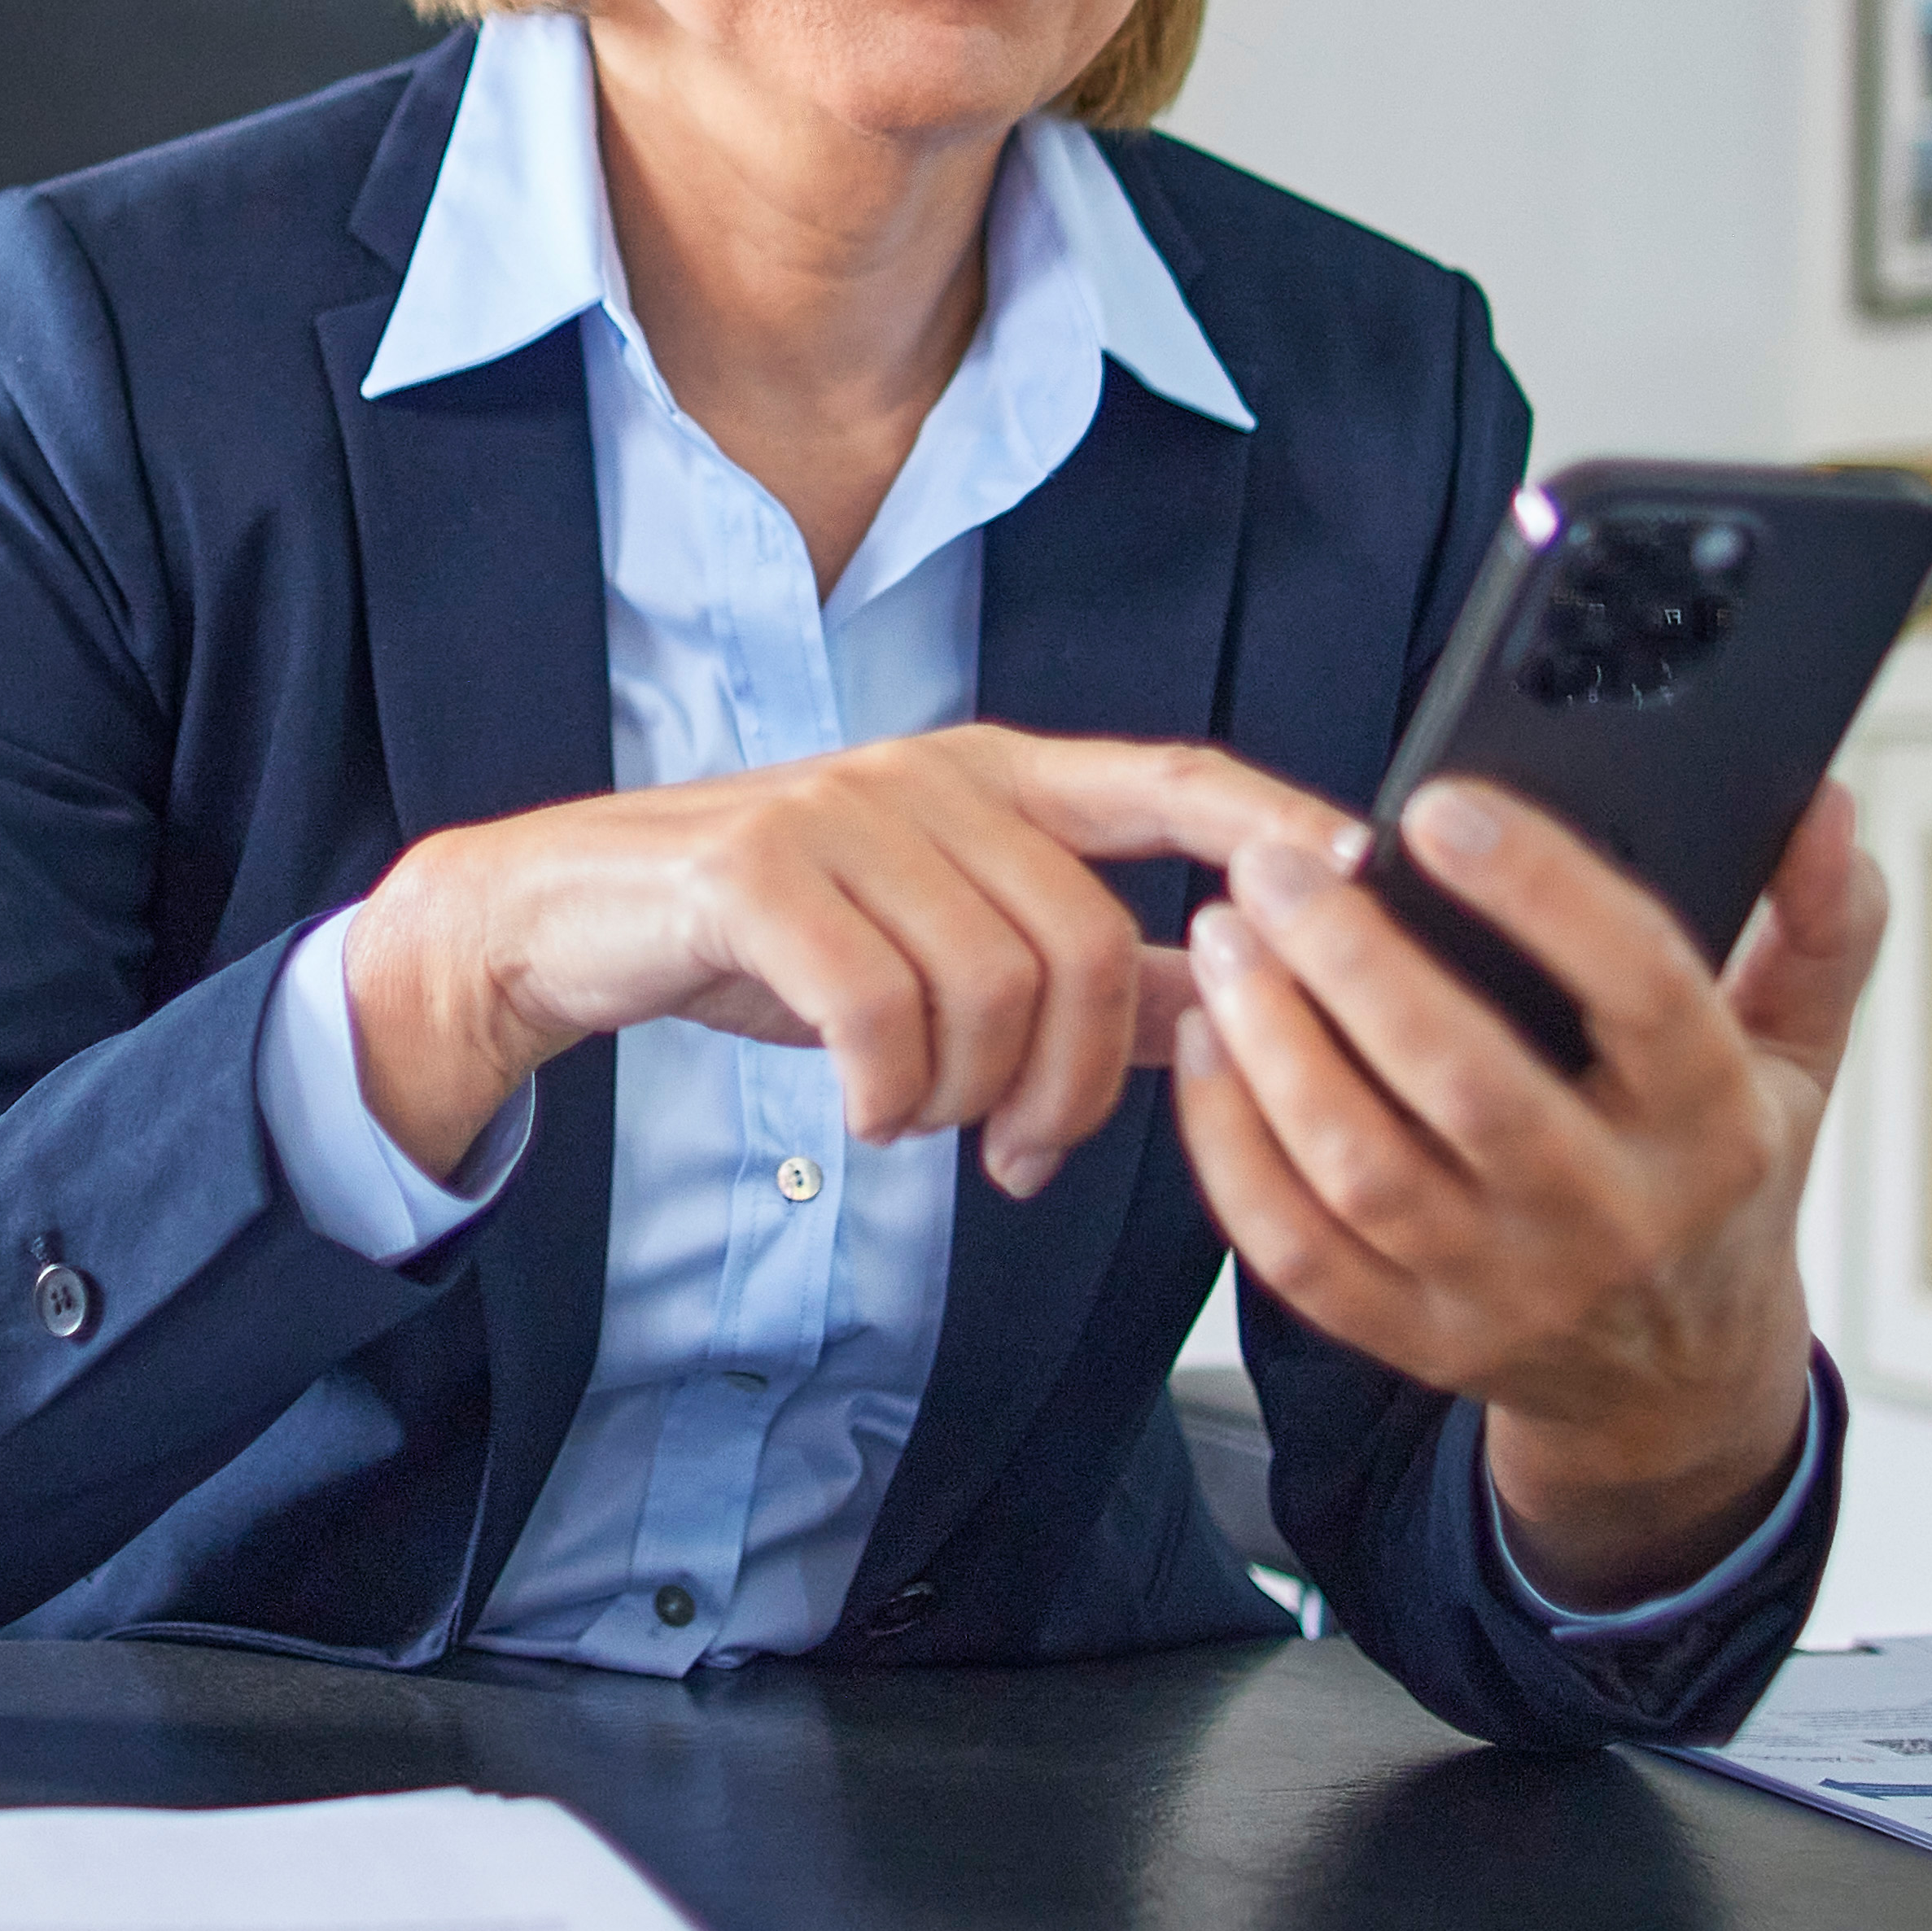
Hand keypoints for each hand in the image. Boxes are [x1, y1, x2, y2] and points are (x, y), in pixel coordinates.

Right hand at [333, 730, 1331, 1195]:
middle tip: (1018, 1154)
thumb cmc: (772, 933)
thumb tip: (1229, 1005)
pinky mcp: (758, 871)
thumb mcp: (939, 940)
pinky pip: (880, 1012)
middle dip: (1072, 1085)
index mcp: (996, 778)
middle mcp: (933, 776)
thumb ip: (1084, 970)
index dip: (1272, 820)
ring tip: (918, 1122)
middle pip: (1086, 943)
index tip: (1359, 874)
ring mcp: (843, 813)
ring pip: (989, 989)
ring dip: (966, 1100)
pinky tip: (861, 1112)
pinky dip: (884, 1093)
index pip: (1171, 777)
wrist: (572, 915)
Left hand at [1171, 779, 1883, 1610]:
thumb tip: (1825, 807)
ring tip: (1227, 936)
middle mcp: (1613, 1218)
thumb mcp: (1794, 1058)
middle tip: (1276, 867)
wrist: (1678, 1382)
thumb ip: (1818, 926)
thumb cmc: (1718, 1183)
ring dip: (1276, 1044)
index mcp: (1715, 1128)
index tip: (1442, 807)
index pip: (1643, 991)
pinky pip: (1297, 1248)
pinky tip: (1208, 1044)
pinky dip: (1233, 1146)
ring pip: (1364, 1169)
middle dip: (1358, 961)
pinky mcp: (1417, 1342)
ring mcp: (1506, 1292)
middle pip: (1470, 1083)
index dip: (1542, 891)